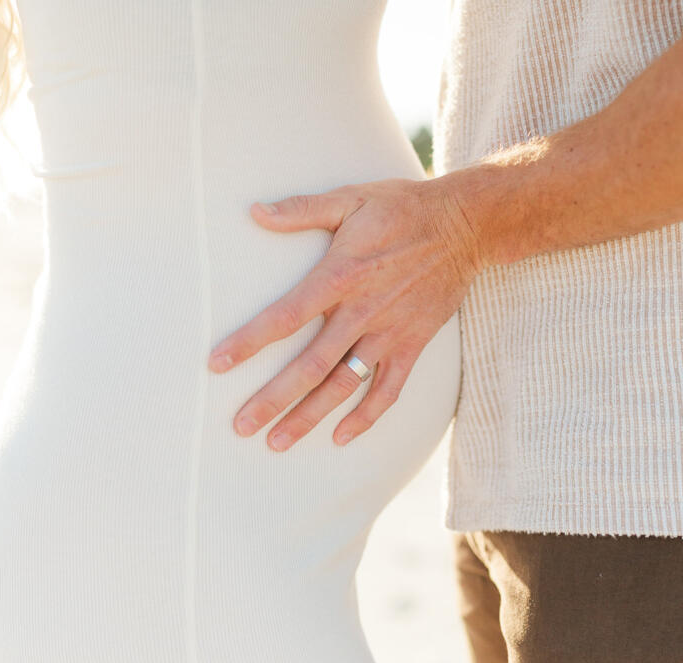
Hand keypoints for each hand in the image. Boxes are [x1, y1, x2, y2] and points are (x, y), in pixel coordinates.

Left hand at [207, 175, 484, 450]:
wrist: (465, 226)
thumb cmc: (401, 208)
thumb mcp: (350, 198)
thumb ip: (302, 209)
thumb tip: (254, 212)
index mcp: (340, 275)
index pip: (285, 316)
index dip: (250, 342)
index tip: (217, 364)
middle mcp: (362, 311)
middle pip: (310, 366)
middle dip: (273, 399)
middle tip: (241, 426)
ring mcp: (389, 333)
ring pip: (344, 386)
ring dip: (310, 417)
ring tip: (277, 443)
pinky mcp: (412, 344)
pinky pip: (389, 390)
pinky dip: (366, 417)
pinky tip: (340, 437)